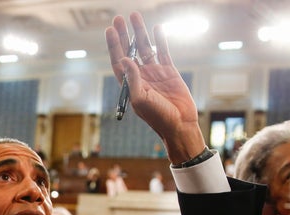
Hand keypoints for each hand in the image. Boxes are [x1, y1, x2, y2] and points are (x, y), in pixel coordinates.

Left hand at [105, 12, 205, 163]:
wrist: (179, 123)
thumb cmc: (158, 116)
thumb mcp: (141, 99)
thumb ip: (132, 79)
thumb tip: (124, 59)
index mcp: (130, 84)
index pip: (118, 61)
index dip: (114, 45)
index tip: (110, 30)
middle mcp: (140, 76)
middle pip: (129, 50)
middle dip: (124, 35)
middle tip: (119, 18)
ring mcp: (155, 72)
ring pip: (145, 47)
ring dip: (140, 32)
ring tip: (135, 16)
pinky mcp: (169, 71)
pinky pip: (163, 51)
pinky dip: (160, 39)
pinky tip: (156, 28)